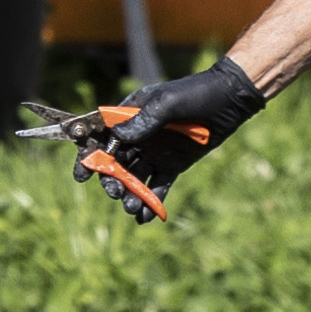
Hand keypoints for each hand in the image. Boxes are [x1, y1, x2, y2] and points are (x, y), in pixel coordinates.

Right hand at [62, 60, 263, 224]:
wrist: (228, 100)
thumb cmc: (195, 93)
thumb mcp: (168, 102)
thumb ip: (143, 120)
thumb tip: (118, 137)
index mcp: (129, 117)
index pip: (101, 138)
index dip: (89, 157)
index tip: (82, 175)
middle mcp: (137, 137)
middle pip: (115, 164)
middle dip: (111, 181)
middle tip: (116, 193)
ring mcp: (154, 153)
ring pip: (134, 179)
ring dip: (129, 195)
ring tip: (132, 208)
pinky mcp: (172, 166)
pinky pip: (157, 186)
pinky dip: (150, 202)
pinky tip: (145, 218)